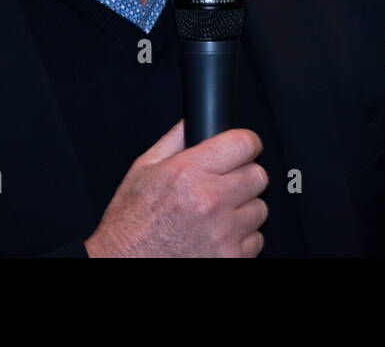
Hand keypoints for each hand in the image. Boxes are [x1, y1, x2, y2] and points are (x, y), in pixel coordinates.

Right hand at [84, 120, 267, 257]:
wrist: (124, 264)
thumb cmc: (131, 221)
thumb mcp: (144, 169)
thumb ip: (175, 140)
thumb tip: (196, 120)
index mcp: (188, 172)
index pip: (243, 144)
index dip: (246, 143)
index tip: (244, 149)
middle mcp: (209, 201)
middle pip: (258, 175)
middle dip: (244, 176)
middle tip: (225, 184)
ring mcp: (223, 233)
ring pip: (260, 209)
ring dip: (244, 209)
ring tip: (218, 214)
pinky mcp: (230, 258)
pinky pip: (256, 240)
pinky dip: (242, 238)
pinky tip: (218, 235)